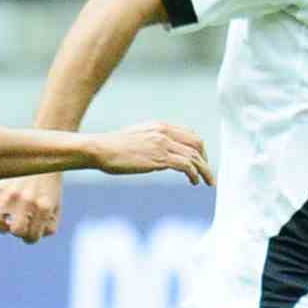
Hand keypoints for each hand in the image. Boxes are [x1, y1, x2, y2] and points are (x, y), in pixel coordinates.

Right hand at [0, 172, 64, 242]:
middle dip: (17, 232)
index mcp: (43, 206)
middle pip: (15, 231)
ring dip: (0, 225)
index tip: (32, 230)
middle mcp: (26, 200)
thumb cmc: (49, 187)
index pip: (32, 237)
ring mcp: (10, 193)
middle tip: (20, 224)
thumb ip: (49, 227)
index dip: (31, 238)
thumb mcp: (56, 207)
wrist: (42, 158)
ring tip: (6, 220)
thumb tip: (35, 236)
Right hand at [88, 121, 212, 183]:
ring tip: (207, 182)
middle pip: (197, 143)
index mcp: (160, 126)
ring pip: (194, 156)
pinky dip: (194, 174)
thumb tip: (160, 155)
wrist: (101, 149)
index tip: (200, 160)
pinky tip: (194, 182)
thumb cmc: (113, 147)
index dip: (198, 148)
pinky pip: (186, 165)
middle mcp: (164, 132)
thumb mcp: (136, 138)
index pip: (189, 134)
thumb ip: (151, 142)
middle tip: (206, 172)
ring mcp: (163, 144)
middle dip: (204, 158)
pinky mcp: (160, 157)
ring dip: (204, 170)